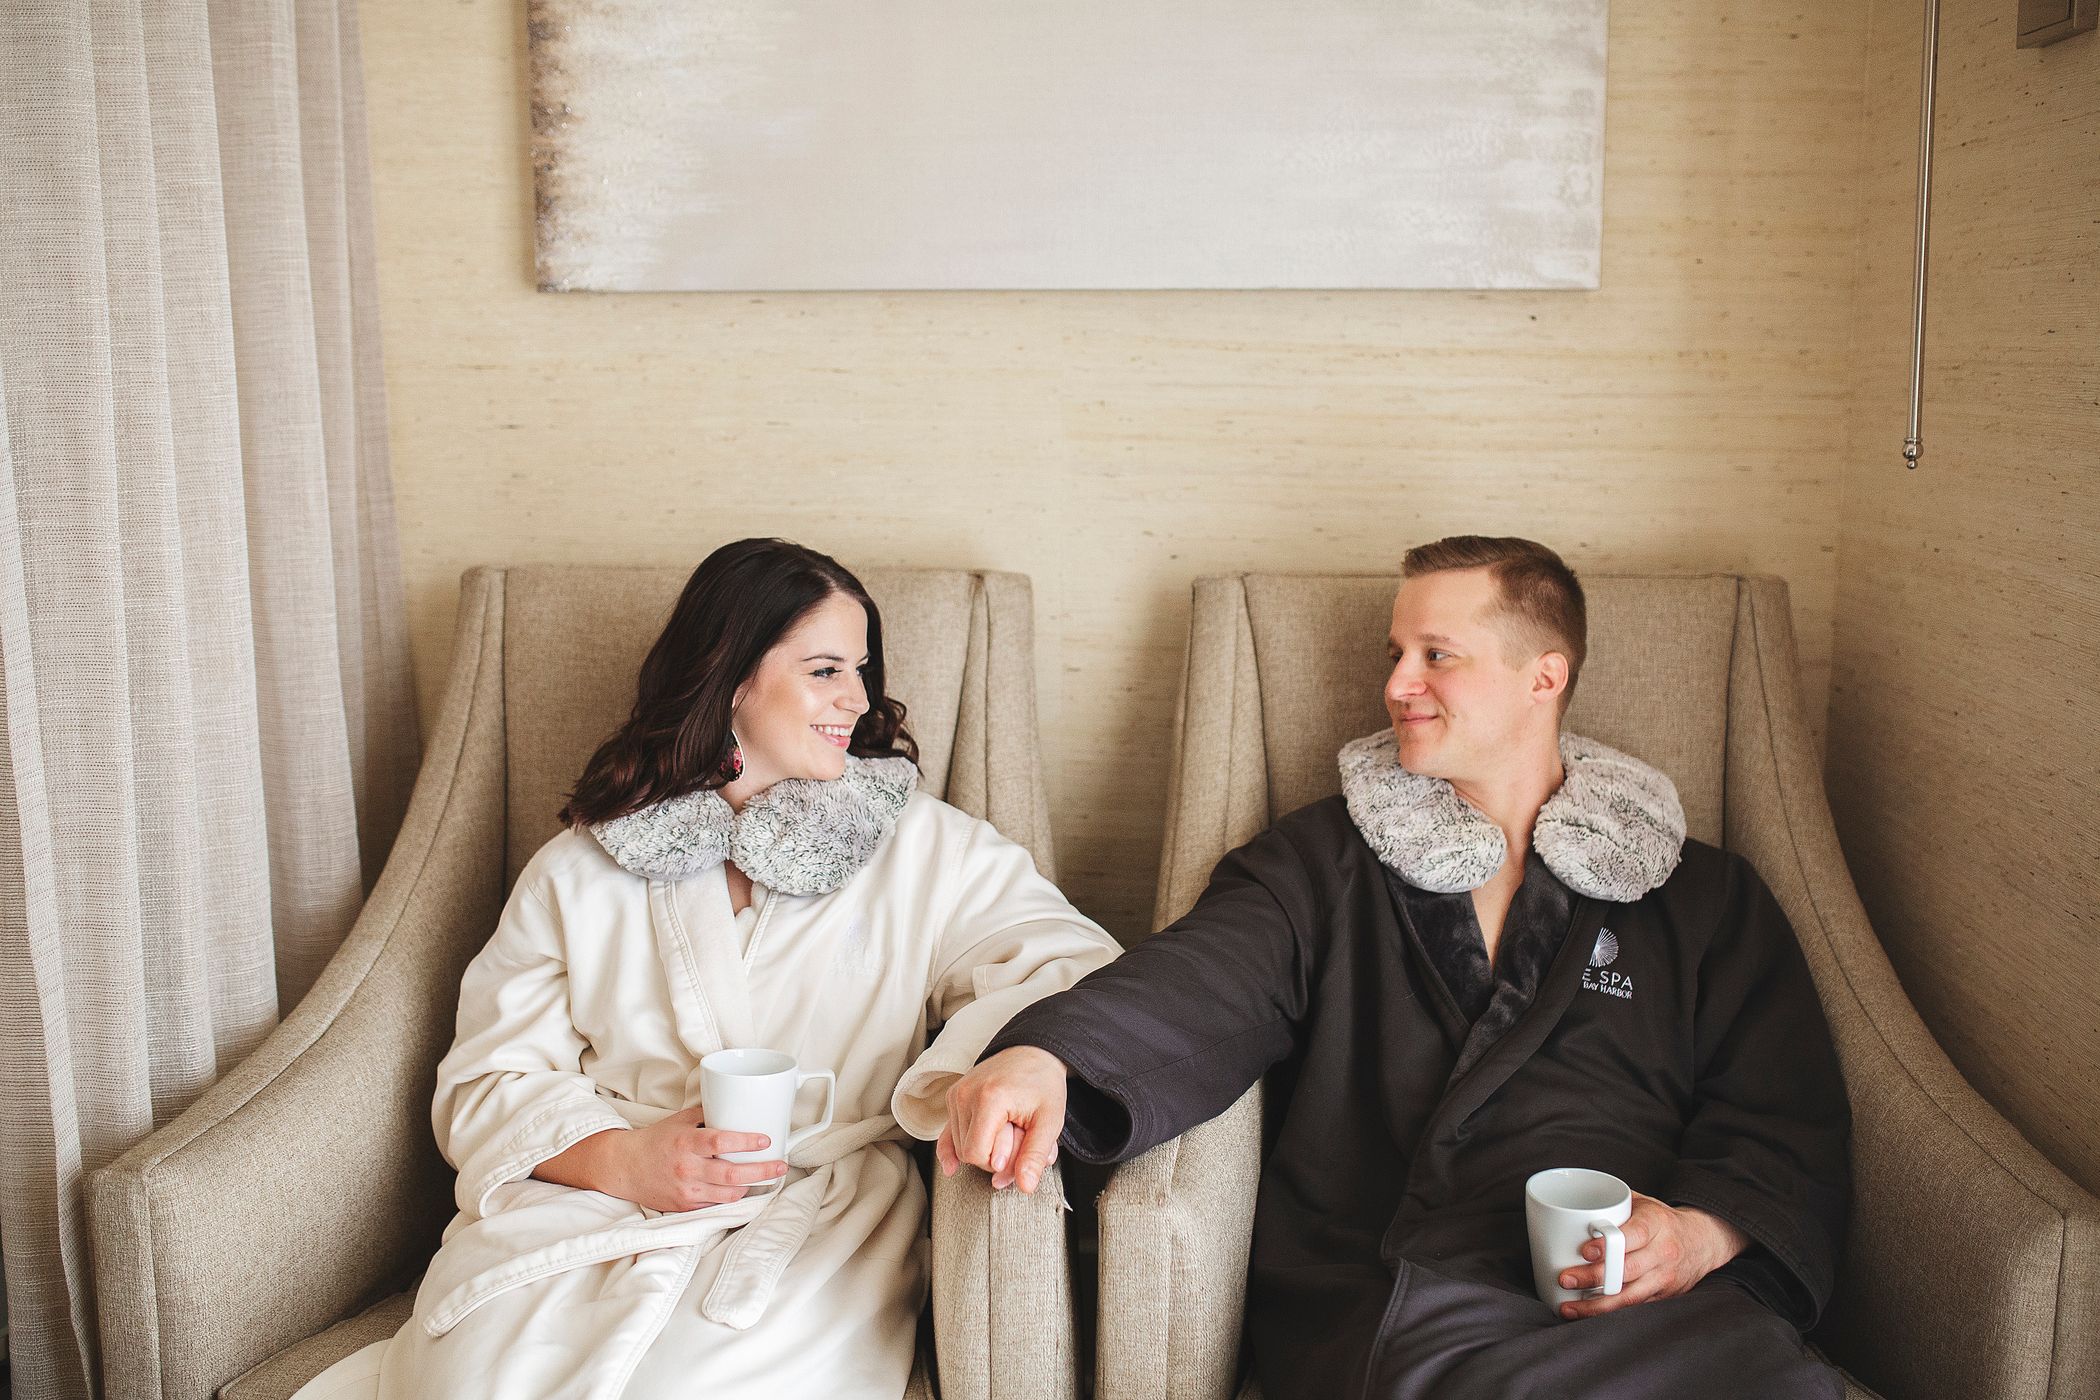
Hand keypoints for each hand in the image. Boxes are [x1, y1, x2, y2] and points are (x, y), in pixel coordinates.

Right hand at [611, 1106, 786, 1212]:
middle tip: (780, 1166)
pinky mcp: (685, 1206)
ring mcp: (687, 1191)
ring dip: (752, 1186)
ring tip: (767, 1177)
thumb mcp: (680, 1120)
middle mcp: (687, 1168)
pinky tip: (744, 1189)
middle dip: (762, 1171)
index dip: (746, 1142)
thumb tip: (736, 1106)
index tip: (765, 1140)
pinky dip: (732, 1197)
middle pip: (732, 1174)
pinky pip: (716, 1204)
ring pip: (729, 1194)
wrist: (625, 1167)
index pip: (721, 1142)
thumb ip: (707, 1115)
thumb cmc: (655, 1141)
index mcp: (686, 1143)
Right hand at [935, 1046, 1067, 1193]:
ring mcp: (956, 1094)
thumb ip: (1035, 1155)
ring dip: (985, 1148)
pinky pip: (945, 1134)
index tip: (1018, 1148)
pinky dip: (951, 1151)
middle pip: (967, 1153)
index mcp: (989, 1099)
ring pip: (959, 1146)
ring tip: (1008, 1130)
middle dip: (994, 1156)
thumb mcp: (1050, 1120)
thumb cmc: (1043, 1084)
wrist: (1033, 1052)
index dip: (998, 1162)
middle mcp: (965, 1095)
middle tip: (1019, 1137)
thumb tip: (1024, 1187)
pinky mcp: (953, 1097)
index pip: (977, 1155)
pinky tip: (951, 1168)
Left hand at [1556, 1193, 1748, 1318]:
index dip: (1608, 1245)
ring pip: (1629, 1295)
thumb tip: (1571, 1206)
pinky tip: (1588, 1312)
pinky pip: (1634, 1305)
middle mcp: (1663, 1252)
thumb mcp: (1643, 1203)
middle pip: (1627, 1269)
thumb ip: (1612, 1204)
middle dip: (1593, 1277)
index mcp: (1656, 1223)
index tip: (1584, 1251)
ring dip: (1597, 1304)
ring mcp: (1664, 1276)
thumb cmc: (1661, 1220)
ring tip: (1569, 1307)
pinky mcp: (1663, 1295)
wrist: (1702, 1241)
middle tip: (1565, 1279)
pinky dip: (1609, 1310)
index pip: (1632, 1236)